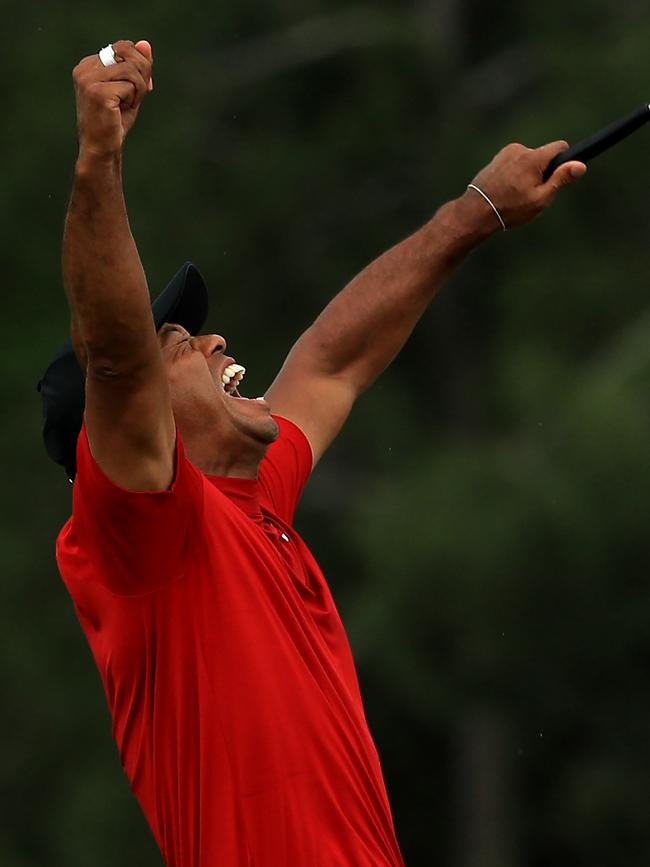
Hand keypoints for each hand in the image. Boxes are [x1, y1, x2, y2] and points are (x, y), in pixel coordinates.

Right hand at [72, 39, 153, 157]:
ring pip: (131, 70)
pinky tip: (123, 111)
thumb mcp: (129, 90)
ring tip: (129, 105)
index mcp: (88, 65)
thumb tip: (145, 44)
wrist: (101, 149)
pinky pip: (130, 85)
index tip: (135, 88)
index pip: (123, 47)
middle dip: (142, 73)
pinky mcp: (98, 92)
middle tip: (137, 96)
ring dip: (139, 90)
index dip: (138, 66)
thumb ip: (137, 67)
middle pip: (127, 51)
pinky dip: (134, 100)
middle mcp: (85, 69)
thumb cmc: (114, 122)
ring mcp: (89, 80)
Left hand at [467, 140, 586, 230]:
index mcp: (533, 158)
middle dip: (543, 171)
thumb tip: (580, 165)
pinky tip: (506, 190)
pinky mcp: (497, 158)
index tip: (558, 176)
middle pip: (542, 156)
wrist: (476, 211)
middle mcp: (519, 150)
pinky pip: (514, 163)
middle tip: (531, 193)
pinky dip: (515, 174)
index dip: (563, 161)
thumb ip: (561, 180)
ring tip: (516, 194)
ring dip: (527, 173)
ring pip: (528, 160)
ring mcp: (506, 153)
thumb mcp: (540, 199)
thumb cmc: (509, 208)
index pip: (560, 147)